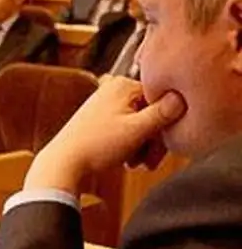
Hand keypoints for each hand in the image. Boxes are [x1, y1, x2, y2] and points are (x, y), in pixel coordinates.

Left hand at [24, 76, 186, 195]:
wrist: (64, 164)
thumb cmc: (96, 146)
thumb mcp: (137, 129)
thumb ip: (163, 113)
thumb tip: (183, 97)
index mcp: (122, 84)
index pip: (162, 101)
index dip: (166, 127)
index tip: (162, 147)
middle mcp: (113, 89)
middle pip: (151, 113)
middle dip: (153, 141)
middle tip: (147, 162)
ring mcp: (105, 104)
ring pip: (140, 124)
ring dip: (142, 146)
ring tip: (133, 163)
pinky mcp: (100, 120)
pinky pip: (126, 130)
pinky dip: (129, 145)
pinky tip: (125, 160)